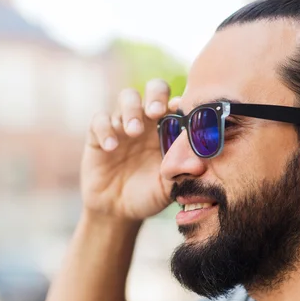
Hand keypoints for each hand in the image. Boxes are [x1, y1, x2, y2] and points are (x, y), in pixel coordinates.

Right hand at [82, 79, 178, 220]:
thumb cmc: (150, 195)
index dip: (182, 103)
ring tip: (133, 132)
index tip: (182, 111)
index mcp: (170, 128)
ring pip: (127, 97)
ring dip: (131, 110)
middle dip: (156, 96)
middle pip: (154, 89)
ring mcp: (124, 125)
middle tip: (156, 113)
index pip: (178, 104)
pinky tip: (111, 147)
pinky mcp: (99, 134)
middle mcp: (149, 121)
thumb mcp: (170, 188)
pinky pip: (100, 120)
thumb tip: (200, 165)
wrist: (119, 211)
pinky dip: (105, 129)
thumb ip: (183, 175)